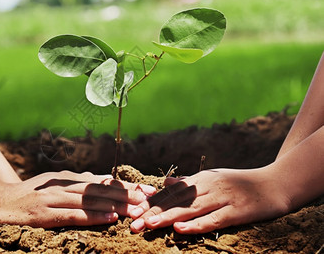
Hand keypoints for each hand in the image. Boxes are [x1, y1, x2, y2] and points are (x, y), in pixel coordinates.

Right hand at [0, 171, 156, 227]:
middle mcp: (64, 186)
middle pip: (101, 190)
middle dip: (127, 195)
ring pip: (91, 201)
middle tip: (149, 200)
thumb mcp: (55, 184)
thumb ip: (78, 182)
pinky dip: (93, 216)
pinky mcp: (45, 214)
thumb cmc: (30, 194)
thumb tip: (103, 180)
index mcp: (69, 179)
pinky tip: (110, 218)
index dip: (126, 186)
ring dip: (117, 206)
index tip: (148, 190)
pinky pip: (74, 216)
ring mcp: (55, 199)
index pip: (103, 182)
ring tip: (138, 210)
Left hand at [129, 167, 290, 233]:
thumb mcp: (213, 179)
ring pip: (190, 209)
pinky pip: (214, 219)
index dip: (151, 202)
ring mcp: (222, 198)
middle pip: (176, 201)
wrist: (276, 183)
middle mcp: (208, 186)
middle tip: (133, 223)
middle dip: (153, 212)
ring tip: (148, 224)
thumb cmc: (241, 183)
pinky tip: (181, 228)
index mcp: (200, 179)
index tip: (132, 211)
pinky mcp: (237, 211)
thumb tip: (165, 182)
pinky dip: (196, 224)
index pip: (171, 192)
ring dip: (168, 217)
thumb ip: (189, 183)